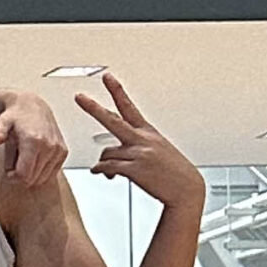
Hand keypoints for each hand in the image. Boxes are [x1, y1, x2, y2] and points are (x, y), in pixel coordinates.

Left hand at [0, 92, 65, 187]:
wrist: (31, 105)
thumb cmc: (14, 116)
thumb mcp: (1, 123)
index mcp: (34, 141)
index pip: (23, 176)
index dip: (13, 176)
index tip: (8, 169)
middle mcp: (50, 146)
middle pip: (32, 179)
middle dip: (21, 175)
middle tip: (15, 161)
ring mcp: (58, 149)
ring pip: (42, 178)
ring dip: (31, 174)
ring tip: (24, 158)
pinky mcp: (63, 152)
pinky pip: (51, 173)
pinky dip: (41, 171)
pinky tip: (34, 159)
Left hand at [77, 73, 205, 209]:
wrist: (186, 189)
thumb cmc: (172, 172)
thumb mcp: (157, 151)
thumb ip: (135, 148)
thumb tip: (112, 158)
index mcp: (148, 132)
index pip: (128, 107)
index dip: (117, 91)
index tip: (107, 77)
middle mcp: (143, 139)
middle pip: (112, 120)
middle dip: (93, 108)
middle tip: (79, 97)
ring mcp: (139, 153)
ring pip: (107, 152)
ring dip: (104, 162)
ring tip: (106, 170)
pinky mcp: (135, 169)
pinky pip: (108, 167)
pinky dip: (102, 171)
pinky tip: (104, 174)